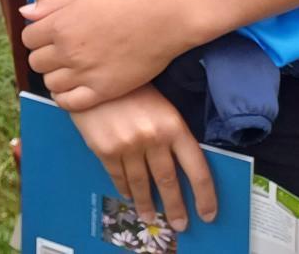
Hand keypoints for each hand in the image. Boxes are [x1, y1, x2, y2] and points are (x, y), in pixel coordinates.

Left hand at [22, 0, 181, 109]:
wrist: (163, 19)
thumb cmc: (126, 1)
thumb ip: (52, 5)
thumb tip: (25, 12)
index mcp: (60, 24)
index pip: (28, 39)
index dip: (37, 38)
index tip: (49, 38)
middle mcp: (68, 50)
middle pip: (36, 63)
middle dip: (45, 58)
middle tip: (61, 55)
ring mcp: (85, 72)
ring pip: (50, 84)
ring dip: (56, 78)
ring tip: (70, 71)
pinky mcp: (103, 90)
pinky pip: (70, 103)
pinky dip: (66, 99)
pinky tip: (75, 89)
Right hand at [69, 86, 216, 232]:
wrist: (90, 73)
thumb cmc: (129, 86)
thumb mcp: (159, 105)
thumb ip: (171, 133)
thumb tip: (182, 168)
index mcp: (173, 125)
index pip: (197, 169)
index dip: (205, 196)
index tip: (208, 214)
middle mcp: (153, 138)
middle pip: (169, 182)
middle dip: (176, 207)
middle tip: (180, 224)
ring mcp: (128, 145)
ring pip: (142, 183)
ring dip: (147, 203)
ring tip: (150, 216)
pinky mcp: (104, 149)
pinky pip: (118, 177)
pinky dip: (125, 189)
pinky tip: (129, 195)